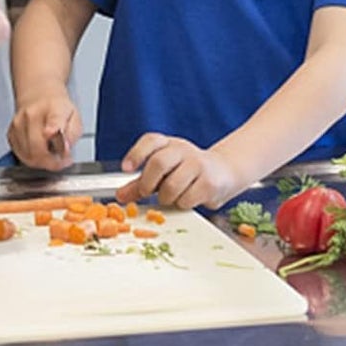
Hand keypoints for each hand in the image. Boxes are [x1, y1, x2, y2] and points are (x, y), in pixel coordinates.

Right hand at [8, 90, 81, 169]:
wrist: (39, 96)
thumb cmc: (57, 109)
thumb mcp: (74, 117)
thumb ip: (72, 134)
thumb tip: (65, 149)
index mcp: (53, 108)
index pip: (53, 119)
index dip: (52, 128)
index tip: (51, 134)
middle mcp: (32, 114)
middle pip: (37, 148)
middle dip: (51, 162)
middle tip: (60, 161)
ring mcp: (18, 124)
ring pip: (28, 156)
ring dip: (41, 162)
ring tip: (51, 154)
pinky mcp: (11, 134)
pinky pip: (21, 156)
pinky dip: (31, 159)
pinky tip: (39, 151)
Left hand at [115, 133, 242, 210]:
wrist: (224, 172)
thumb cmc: (189, 172)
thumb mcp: (163, 174)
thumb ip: (141, 183)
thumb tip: (120, 196)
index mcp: (169, 144)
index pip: (151, 141)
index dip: (136, 153)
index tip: (126, 168)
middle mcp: (183, 150)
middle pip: (159, 162)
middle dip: (148, 182)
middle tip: (147, 192)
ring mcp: (198, 164)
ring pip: (172, 185)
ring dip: (166, 198)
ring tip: (171, 197)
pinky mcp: (209, 182)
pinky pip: (187, 198)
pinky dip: (182, 204)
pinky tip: (187, 199)